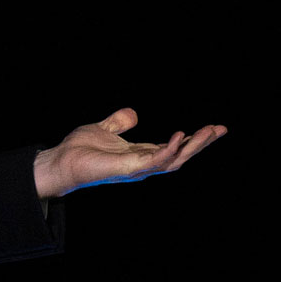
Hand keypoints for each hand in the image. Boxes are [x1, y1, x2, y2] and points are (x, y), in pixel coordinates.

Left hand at [33, 108, 226, 198]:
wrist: (60, 161)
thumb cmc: (79, 150)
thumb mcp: (103, 129)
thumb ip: (118, 122)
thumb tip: (133, 113)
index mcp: (141, 155)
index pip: (174, 148)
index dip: (193, 139)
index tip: (213, 128)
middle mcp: (143, 164)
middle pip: (180, 156)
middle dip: (202, 144)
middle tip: (221, 129)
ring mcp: (138, 168)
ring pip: (174, 160)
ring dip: (193, 147)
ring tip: (209, 131)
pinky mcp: (128, 168)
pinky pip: (154, 160)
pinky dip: (169, 150)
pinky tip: (180, 136)